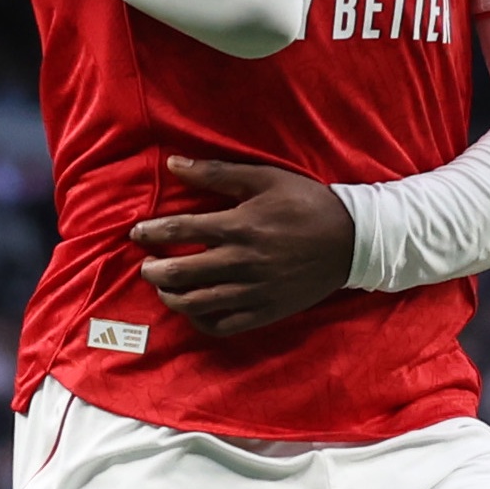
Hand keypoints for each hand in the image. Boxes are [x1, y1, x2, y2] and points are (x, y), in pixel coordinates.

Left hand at [130, 155, 355, 335]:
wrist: (351, 240)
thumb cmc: (306, 203)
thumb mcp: (266, 178)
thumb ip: (218, 172)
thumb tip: (174, 164)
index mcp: (238, 226)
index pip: (179, 231)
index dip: (151, 233)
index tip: (138, 233)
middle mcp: (240, 262)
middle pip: (179, 273)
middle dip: (154, 270)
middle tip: (148, 265)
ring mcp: (252, 291)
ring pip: (195, 303)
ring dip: (171, 296)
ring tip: (165, 288)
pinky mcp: (264, 311)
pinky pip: (222, 325)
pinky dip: (200, 321)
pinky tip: (195, 310)